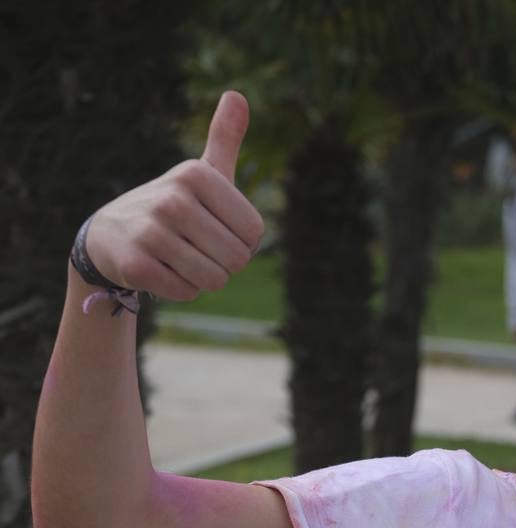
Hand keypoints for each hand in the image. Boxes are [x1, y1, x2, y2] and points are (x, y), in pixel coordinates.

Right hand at [83, 91, 264, 301]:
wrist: (110, 235)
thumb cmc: (173, 205)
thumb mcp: (201, 171)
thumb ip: (224, 138)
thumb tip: (237, 95)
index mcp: (195, 175)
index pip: (254, 232)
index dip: (243, 240)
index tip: (217, 226)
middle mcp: (172, 199)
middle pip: (237, 259)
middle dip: (224, 261)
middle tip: (198, 246)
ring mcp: (150, 233)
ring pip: (215, 279)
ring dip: (204, 277)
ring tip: (180, 257)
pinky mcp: (136, 266)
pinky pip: (188, 292)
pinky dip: (182, 289)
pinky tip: (163, 269)